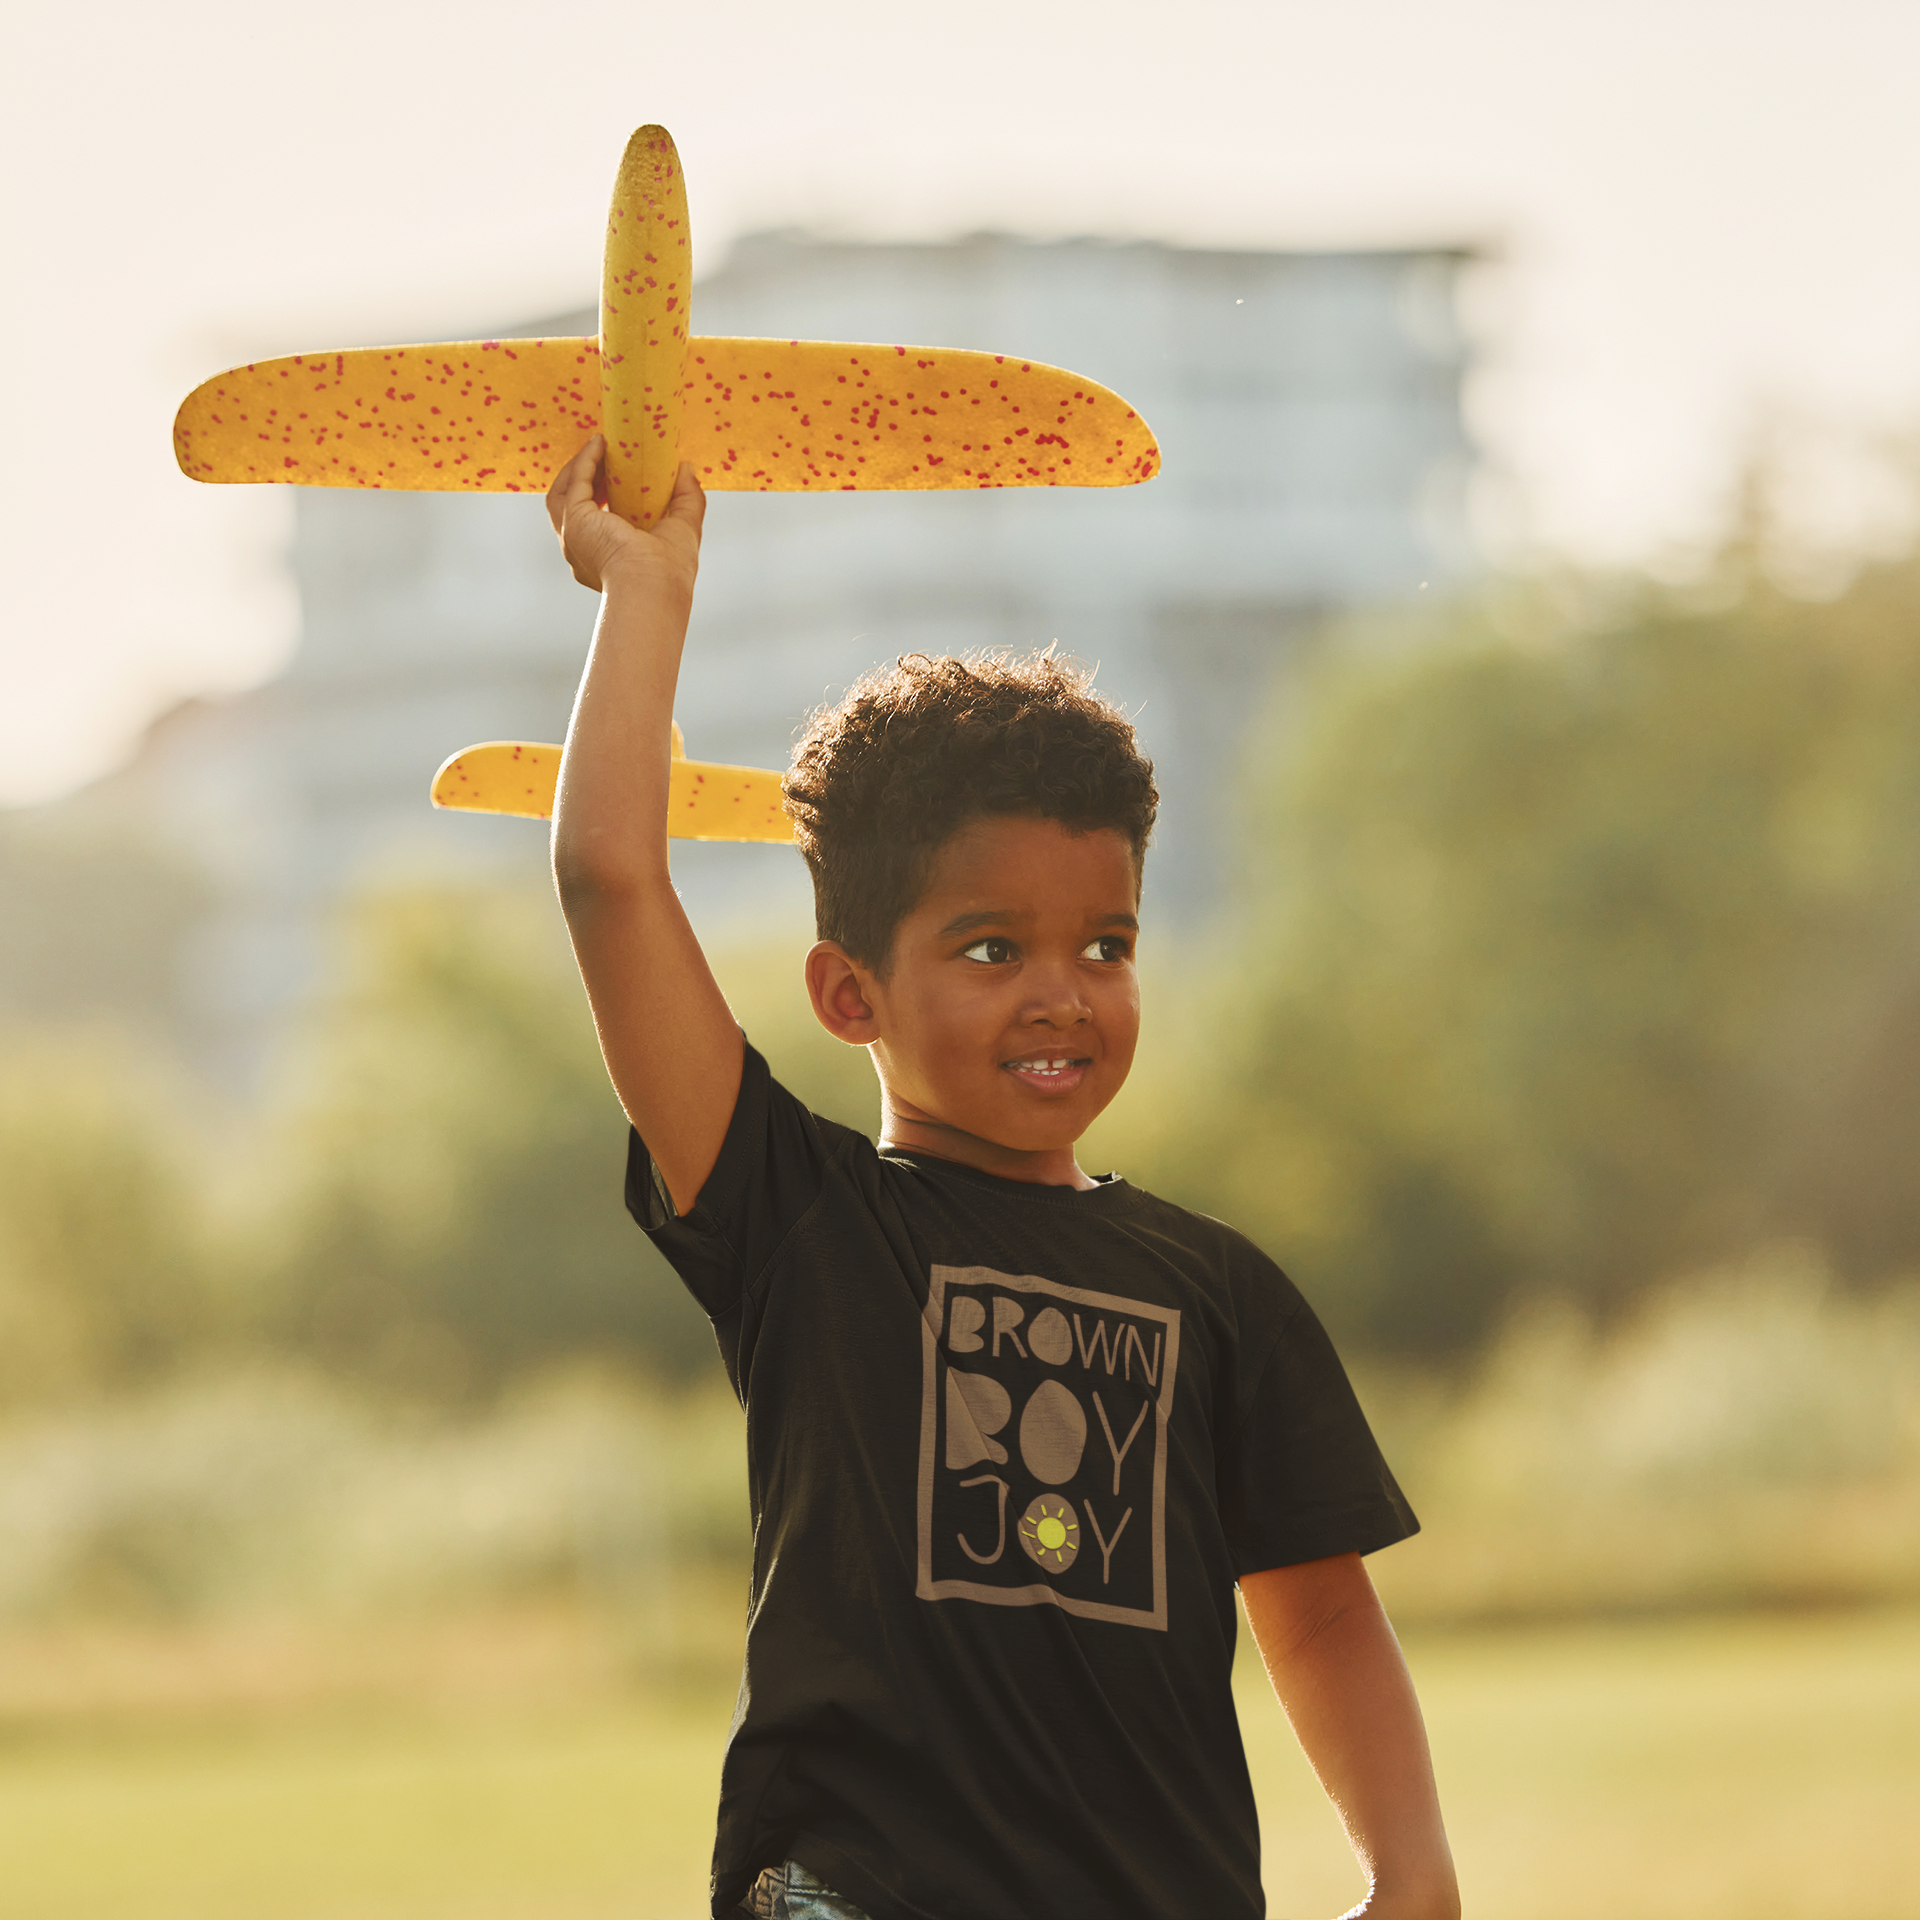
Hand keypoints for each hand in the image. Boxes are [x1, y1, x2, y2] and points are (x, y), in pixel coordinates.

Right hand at [546, 435, 705, 595]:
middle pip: (571, 506)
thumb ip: (687, 498)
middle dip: (585, 479)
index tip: (617, 474)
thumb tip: (686, 468)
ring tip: (601, 446)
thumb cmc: (670, 572)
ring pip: (562, 493)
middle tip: (607, 456)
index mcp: (603, 559)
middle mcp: (582, 551)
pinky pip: (574, 482)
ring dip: (580, 467)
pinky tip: (600, 444)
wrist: (654, 585)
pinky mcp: (573, 521)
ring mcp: (572, 537)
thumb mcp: (683, 528)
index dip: (601, 495)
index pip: (594, 522)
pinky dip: (585, 461)